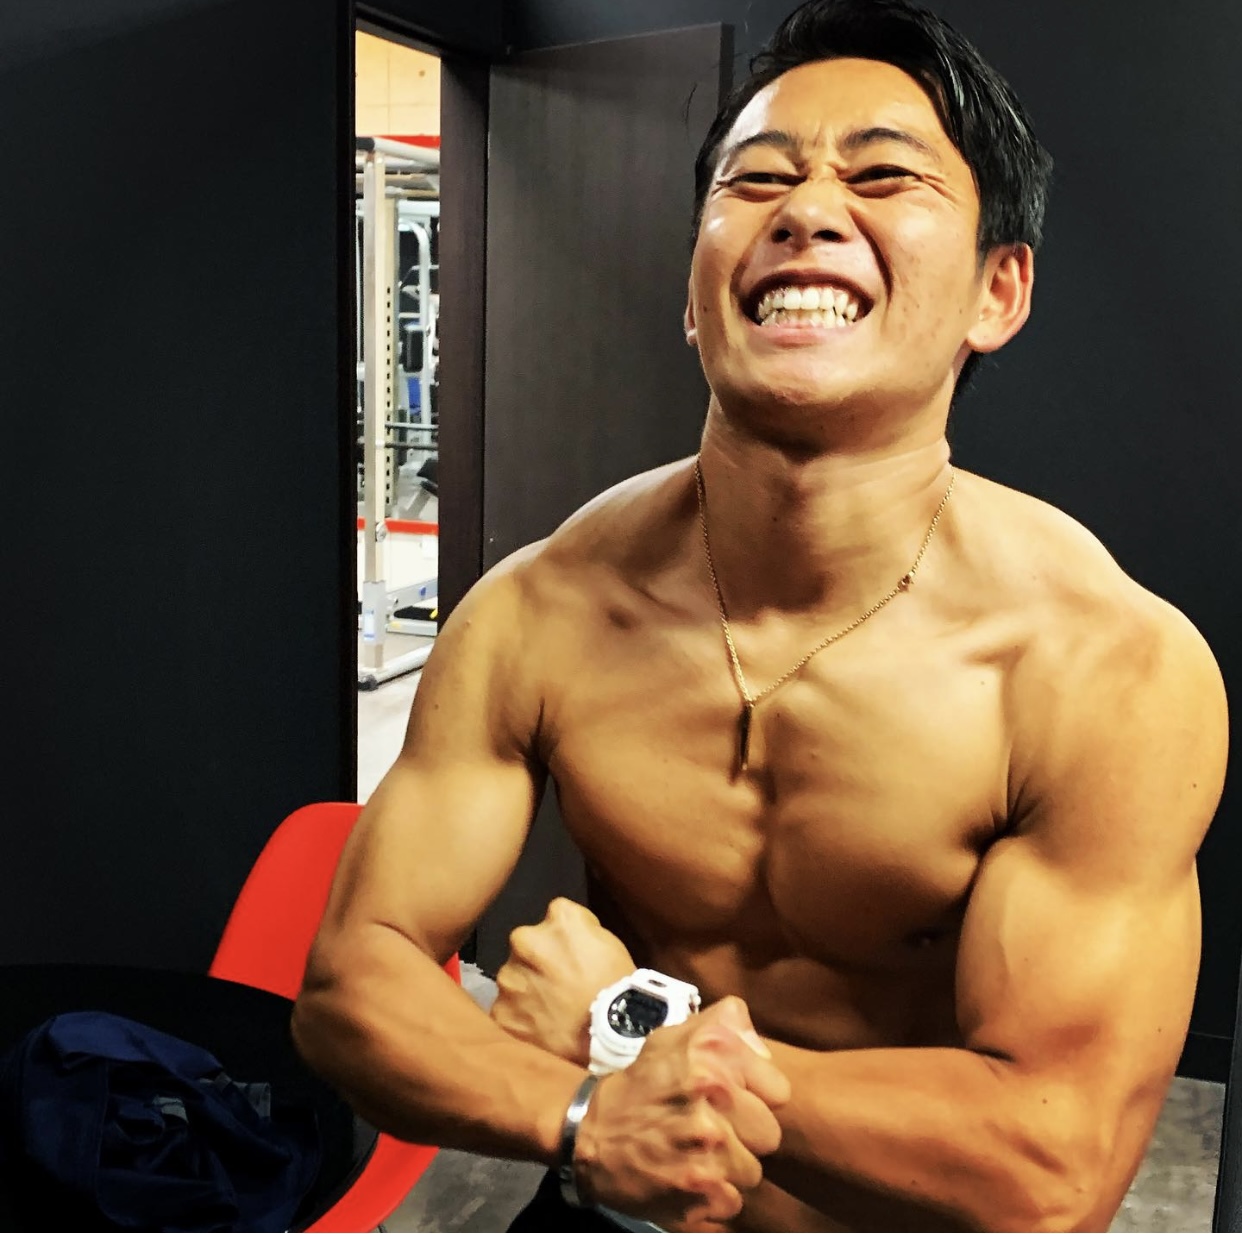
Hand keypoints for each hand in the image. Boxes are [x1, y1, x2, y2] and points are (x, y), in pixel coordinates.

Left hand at [491, 897, 634, 1064]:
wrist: (613, 1034)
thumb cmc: (616, 986)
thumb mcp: (608, 942)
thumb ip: (579, 930)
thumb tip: (564, 935)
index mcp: (558, 918)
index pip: (554, 918)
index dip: (564, 939)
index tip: (573, 956)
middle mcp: (525, 939)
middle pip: (526, 945)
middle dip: (538, 961)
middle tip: (558, 983)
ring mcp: (509, 977)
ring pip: (513, 977)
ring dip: (526, 988)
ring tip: (550, 1008)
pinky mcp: (501, 1011)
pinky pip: (507, 1009)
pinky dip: (520, 1016)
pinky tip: (542, 1026)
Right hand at [573, 996, 790, 1231]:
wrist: (590, 1133)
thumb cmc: (641, 1083)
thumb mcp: (675, 1036)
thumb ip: (726, 1025)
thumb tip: (764, 1049)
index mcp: (711, 1066)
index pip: (779, 1092)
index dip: (757, 1093)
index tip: (733, 1096)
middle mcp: (711, 1115)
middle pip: (770, 1136)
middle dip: (746, 1133)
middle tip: (714, 1127)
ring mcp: (705, 1164)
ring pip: (752, 1173)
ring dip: (729, 1167)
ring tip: (697, 1152)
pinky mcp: (696, 1202)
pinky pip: (732, 1204)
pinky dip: (713, 1197)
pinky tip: (688, 1178)